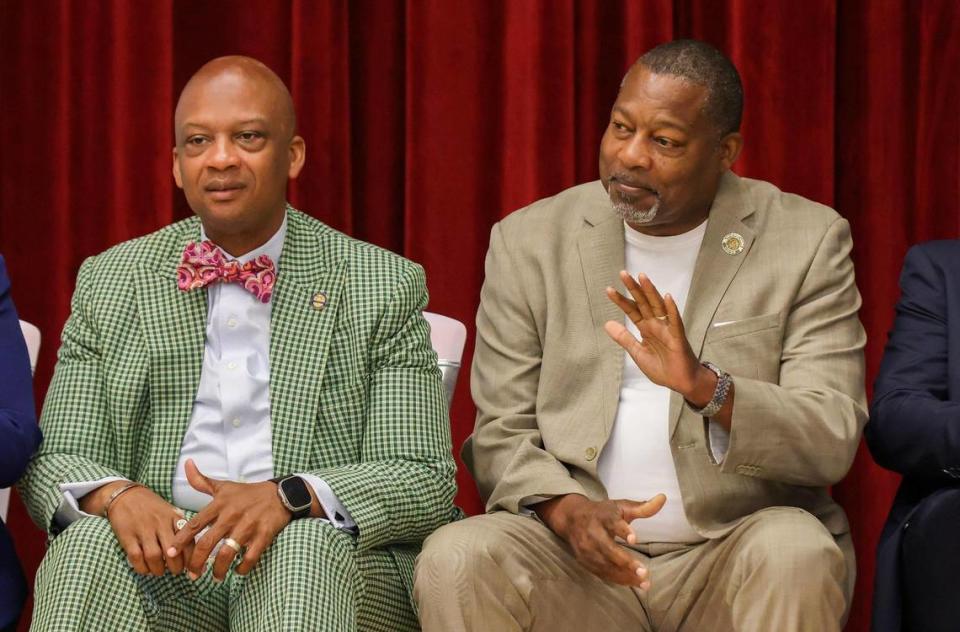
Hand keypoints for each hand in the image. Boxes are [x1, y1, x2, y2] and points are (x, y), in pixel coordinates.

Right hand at [82, 481, 192, 576]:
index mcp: (173, 517)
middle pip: (172, 550)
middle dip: (176, 566)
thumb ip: (180, 527)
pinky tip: (145, 569)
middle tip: (176, 571)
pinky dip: (142, 567)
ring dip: (159, 569)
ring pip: (154, 556)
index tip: (193, 568)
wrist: (125, 495)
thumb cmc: (151, 507)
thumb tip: (192, 550)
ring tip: (160, 571)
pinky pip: (136, 556)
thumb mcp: (170, 511)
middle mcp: (160, 523)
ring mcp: (143, 529)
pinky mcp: (127, 536)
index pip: (188, 539)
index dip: (192, 557)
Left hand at [167, 459, 292, 580]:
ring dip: (218, 570)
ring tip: (215, 577)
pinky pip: (250, 557)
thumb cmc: (248, 492)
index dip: (180, 540)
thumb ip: (202, 481)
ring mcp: (248, 526)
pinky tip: (237, 571)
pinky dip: (242, 568)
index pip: (195, 524)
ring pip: (226, 554)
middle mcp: (231, 515)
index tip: (170, 553)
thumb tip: (186, 463)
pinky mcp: (263, 535)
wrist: (280, 494)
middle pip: (206, 543)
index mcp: (220, 504)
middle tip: (192, 575)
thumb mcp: (224, 486)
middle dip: (196, 563)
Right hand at [535, 493, 665, 587]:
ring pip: (605, 564)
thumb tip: (663, 498)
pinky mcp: (584, 560)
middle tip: (643, 572)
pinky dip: (617, 579)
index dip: (623, 531)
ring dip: (624, 575)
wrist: (571, 518)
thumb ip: (643, 507)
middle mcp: (592, 532)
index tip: (634, 539)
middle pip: (608, 549)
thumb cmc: (602, 512)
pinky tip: (632, 583)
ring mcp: (586, 548)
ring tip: (644, 582)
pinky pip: (601, 573)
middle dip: (625, 561)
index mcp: (603, 516)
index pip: (613, 523)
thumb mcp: (621, 507)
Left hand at [605, 271, 713, 403]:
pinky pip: (675, 321)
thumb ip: (624, 338)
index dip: (621, 300)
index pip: (632, 310)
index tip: (608, 289)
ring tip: (642, 277)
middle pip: (643, 303)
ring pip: (658, 306)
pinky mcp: (678, 337)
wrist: (681, 382)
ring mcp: (667, 329)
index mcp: (646, 328)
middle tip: (623, 274)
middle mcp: (656, 324)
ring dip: (651, 292)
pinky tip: (667, 298)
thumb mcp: (637, 353)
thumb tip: (607, 324)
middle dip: (634, 289)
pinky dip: (672, 309)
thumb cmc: (662, 367)